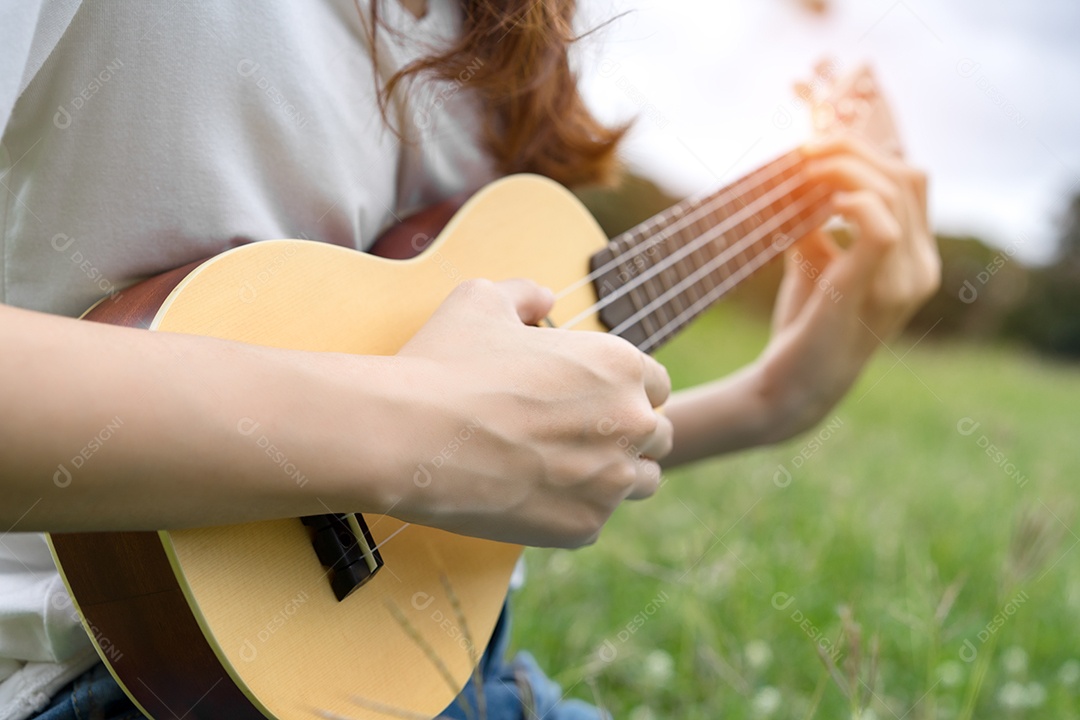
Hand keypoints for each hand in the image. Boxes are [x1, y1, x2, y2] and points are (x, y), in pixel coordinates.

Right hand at [390, 278, 672, 547]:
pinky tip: (532, 495)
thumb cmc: (446, 364)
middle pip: (656, 435)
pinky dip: (571, 510)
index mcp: (620, 365)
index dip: (623, 389)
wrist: (410, 437)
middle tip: (579, 436)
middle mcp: (632, 422)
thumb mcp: (481, 300)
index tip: (591, 399)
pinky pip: (594, 520)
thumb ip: (523, 293)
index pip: (655, 383)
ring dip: (612, 475)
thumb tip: (543, 298)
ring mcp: (611, 480)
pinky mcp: (583, 527)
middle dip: (626, 434)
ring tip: (564, 469)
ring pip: (638, 482)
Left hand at [757, 137, 939, 436]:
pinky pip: (880, 225)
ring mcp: (904, 282)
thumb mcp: (815, 259)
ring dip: (841, 169)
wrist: (792, 384)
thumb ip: (819, 219)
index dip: (867, 152)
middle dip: (850, 151)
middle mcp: (921, 269)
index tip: (816, 146)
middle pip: (904, 176)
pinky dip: (851, 201)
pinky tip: (821, 204)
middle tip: (802, 150)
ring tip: (801, 171)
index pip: (910, 181)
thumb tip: (801, 170)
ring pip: (892, 191)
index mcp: (916, 258)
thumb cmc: (805, 323)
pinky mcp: (873, 291)